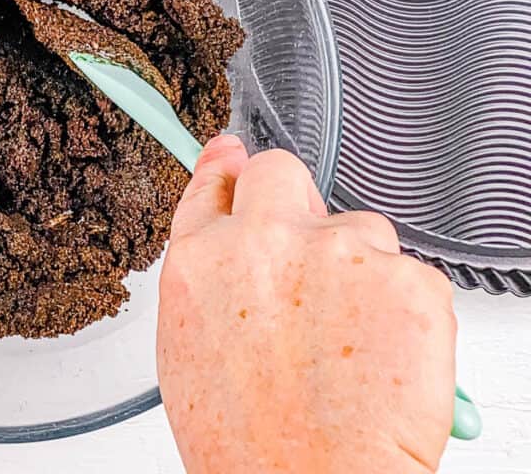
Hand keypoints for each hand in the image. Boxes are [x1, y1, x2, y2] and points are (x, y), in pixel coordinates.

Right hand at [157, 136, 455, 472]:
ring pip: (357, 227)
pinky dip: (402, 308)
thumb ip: (208, 276)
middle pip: (280, 172)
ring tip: (346, 342)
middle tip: (308, 259)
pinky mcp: (406, 277)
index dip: (227, 170)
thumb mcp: (192, 348)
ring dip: (356, 268)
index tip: (234, 159)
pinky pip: (408, 271)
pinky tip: (380, 355)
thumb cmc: (247, 442)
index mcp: (202, 260)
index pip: (213, 184)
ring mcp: (337, 252)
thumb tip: (227, 230)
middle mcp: (264, 240)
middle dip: (292, 201)